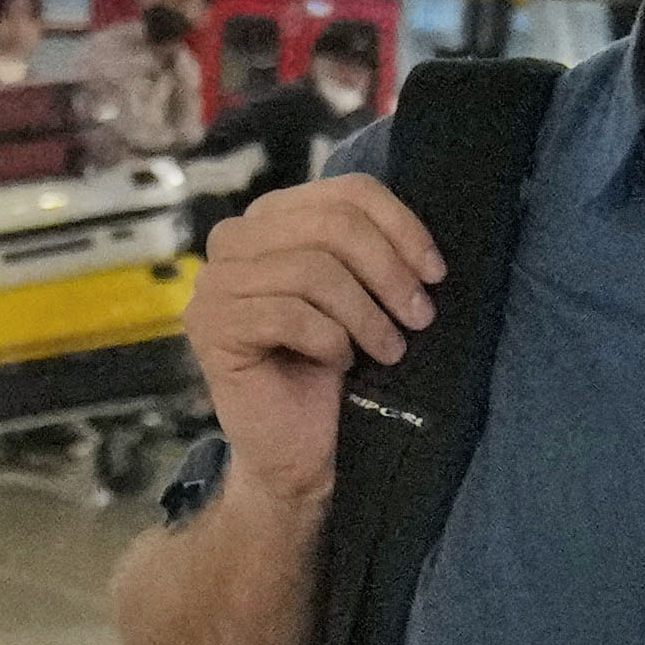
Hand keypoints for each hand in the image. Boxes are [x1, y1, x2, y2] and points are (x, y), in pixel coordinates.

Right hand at [184, 174, 439, 509]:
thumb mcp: (364, 297)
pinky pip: (287, 313)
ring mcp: (214, 282)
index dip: (401, 226)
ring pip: (311, 270)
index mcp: (275, 219)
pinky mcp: (209, 326)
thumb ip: (372, 251)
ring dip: (364, 315)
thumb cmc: (336, 375)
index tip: (435, 272)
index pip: (348, 191)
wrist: (303, 453)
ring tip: (388, 350)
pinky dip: (328, 340)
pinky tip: (338, 363)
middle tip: (419, 317)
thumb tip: (421, 239)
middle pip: (331, 224)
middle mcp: (235, 240)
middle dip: (387, 272)